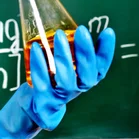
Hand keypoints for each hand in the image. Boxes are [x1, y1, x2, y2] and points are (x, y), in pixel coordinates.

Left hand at [0, 25, 115, 138]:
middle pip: (87, 74)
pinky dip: (39, 65)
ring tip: (59, 36)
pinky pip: (42, 82)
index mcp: (85, 81)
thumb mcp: (66, 67)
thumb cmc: (50, 81)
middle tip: (82, 31)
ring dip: (63, 56)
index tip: (108, 31)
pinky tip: (36, 48)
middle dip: (86, 52)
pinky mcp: (43, 100)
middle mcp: (76, 90)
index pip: (101, 68)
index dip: (107, 51)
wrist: (30, 108)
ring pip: (66, 79)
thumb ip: (74, 52)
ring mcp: (60, 97)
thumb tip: (80, 29)